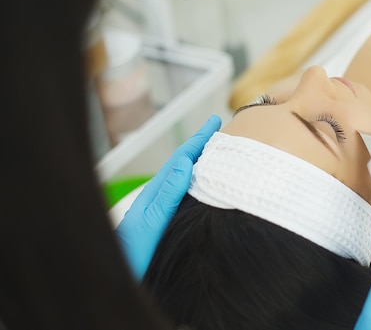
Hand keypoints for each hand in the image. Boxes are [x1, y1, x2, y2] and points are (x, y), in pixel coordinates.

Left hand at [115, 115, 220, 280]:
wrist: (119, 278)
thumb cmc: (134, 252)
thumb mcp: (152, 220)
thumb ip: (167, 193)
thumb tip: (185, 161)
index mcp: (157, 192)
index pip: (182, 159)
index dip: (199, 140)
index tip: (215, 122)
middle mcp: (160, 197)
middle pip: (184, 164)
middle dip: (201, 146)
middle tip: (219, 131)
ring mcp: (162, 209)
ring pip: (185, 178)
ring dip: (201, 163)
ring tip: (216, 152)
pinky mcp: (166, 222)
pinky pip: (186, 194)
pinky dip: (198, 183)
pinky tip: (205, 186)